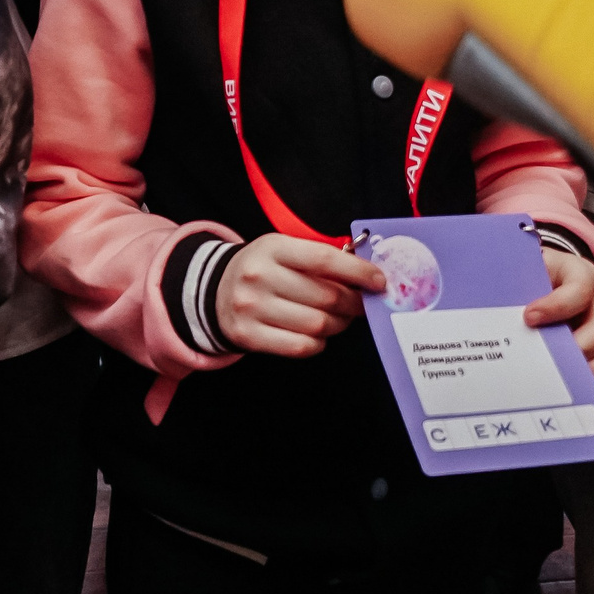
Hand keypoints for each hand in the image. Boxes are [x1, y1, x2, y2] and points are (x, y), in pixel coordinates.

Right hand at [213, 234, 388, 358]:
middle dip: (353, 303)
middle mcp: (258, 276)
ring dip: (338, 324)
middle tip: (361, 304)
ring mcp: (251, 307)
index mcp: (272, 247)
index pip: (325, 259)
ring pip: (317, 324)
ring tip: (337, 318)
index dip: (358, 272)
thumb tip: (368, 277)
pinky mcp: (248, 336)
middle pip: (326, 296)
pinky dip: (318, 342)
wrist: (213, 291)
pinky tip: (315, 332)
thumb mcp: (283, 251)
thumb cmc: (262, 269)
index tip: (379, 281)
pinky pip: (301, 346)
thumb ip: (321, 259)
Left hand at [526, 246, 593, 383]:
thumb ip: (518, 284)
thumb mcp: (529, 270)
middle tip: (549, 361)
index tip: (528, 318)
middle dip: (575, 347)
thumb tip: (493, 305)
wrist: (553, 276)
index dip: (556, 305)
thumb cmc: (537, 275)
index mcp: (581, 274)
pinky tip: (572, 390)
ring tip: (562, 381)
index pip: (579, 289)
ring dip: (587, 369)